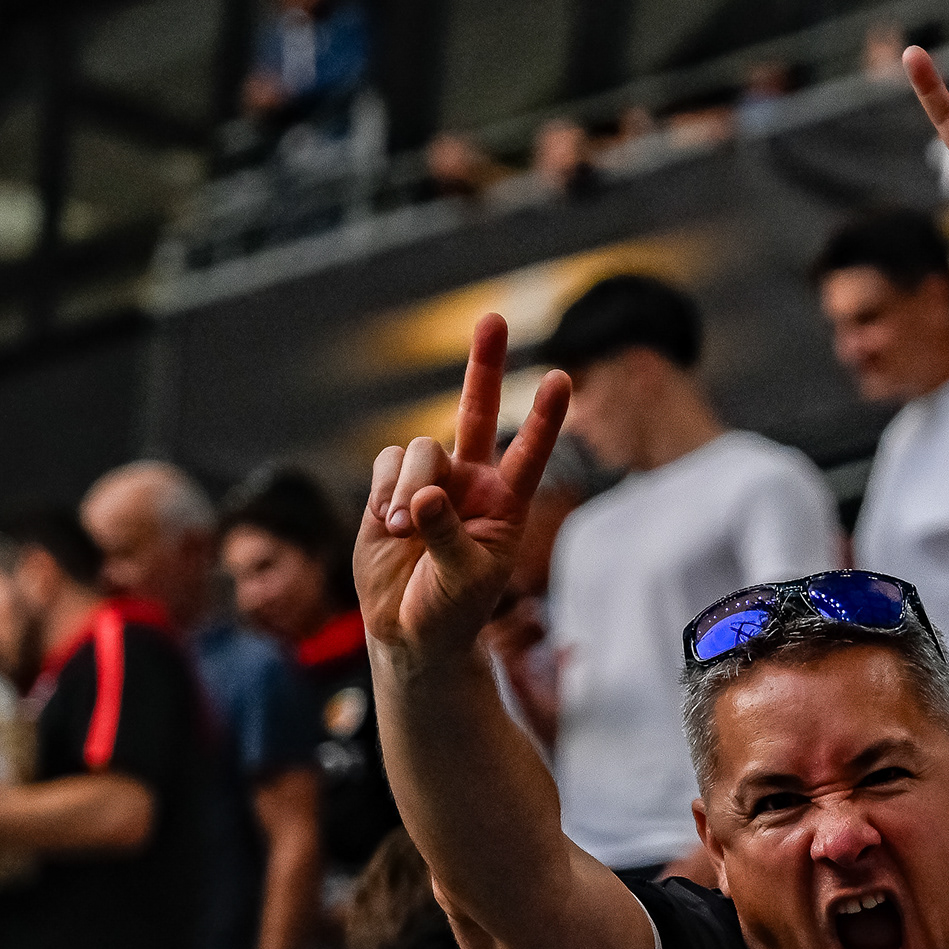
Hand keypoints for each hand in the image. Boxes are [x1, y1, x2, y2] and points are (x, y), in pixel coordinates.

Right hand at [362, 313, 570, 669]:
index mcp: (506, 503)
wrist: (408, 629)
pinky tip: (390, 524)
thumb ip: (448, 534)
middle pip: (478, 410)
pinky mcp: (388, 486)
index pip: (531, 452)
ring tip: (405, 527)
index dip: (545, 418)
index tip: (563, 379)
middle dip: (484, 365)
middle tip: (494, 319)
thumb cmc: (453, 610)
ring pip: (421, 448)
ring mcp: (430, 480)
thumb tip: (424, 495)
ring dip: (410, 485)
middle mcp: (472, 482)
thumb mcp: (465, 579)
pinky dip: (385, 490)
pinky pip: (386, 463)